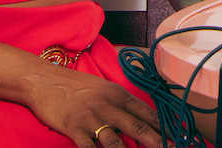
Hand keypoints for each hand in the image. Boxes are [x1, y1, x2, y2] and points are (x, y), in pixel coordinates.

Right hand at [24, 66, 162, 147]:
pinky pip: (89, 147)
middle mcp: (108, 105)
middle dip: (156, 141)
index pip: (146, 112)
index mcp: (118, 94)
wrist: (44, 80)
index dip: (163, 126)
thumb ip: (122, 103)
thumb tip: (142, 117)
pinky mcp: (74, 128)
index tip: (178, 136)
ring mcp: (91, 118)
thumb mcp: (104, 89)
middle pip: (137, 126)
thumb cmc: (75, 86)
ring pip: (115, 141)